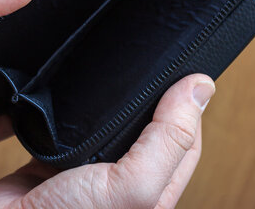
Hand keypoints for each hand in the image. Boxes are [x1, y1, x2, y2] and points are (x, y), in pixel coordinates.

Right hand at [0, 74, 214, 208]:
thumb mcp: (134, 185)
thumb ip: (168, 140)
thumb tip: (199, 89)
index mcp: (153, 190)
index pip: (185, 138)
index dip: (187, 103)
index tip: (183, 69)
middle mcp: (124, 181)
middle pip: (149, 128)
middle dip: (150, 98)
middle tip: (148, 63)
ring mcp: (90, 169)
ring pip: (111, 124)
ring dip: (112, 102)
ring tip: (115, 72)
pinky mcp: (55, 159)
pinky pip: (72, 126)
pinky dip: (75, 110)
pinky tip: (76, 94)